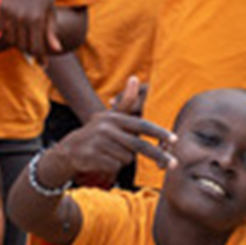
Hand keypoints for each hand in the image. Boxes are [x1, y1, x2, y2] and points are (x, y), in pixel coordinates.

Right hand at [0, 0, 63, 58]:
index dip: (41, 58)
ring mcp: (10, 13)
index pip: (37, 47)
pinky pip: (1, 28)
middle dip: (30, 51)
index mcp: (37, 19)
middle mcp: (22, 17)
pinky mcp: (1, 8)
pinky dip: (7, 33)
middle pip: (23, 45)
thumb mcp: (51, 12)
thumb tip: (57, 49)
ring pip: (11, 39)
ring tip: (26, 42)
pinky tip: (15, 32)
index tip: (44, 64)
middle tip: (36, 52)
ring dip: (18, 43)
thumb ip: (51, 32)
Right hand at [47, 77, 176, 181]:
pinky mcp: (92, 156)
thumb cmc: (98, 132)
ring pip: (127, 158)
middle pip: (139, 145)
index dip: (160, 133)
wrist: (70, 149)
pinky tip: (103, 160)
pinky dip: (113, 167)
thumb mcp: (112, 116)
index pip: (142, 125)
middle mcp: (107, 128)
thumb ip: (127, 101)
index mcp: (115, 118)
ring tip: (111, 153)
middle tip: (174, 164)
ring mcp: (99, 142)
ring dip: (124, 159)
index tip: (175, 140)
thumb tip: (135, 78)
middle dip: (158, 155)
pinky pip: (116, 166)